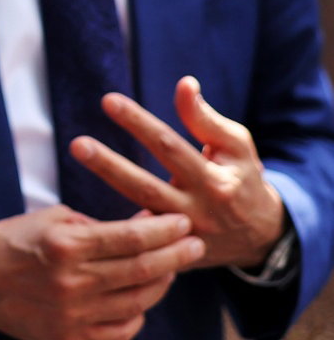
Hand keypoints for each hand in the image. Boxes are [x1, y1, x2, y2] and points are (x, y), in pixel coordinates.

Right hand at [0, 205, 201, 339]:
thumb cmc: (15, 241)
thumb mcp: (52, 218)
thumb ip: (96, 225)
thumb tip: (140, 223)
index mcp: (66, 245)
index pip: (130, 237)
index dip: (162, 229)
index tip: (181, 221)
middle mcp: (74, 281)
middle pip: (142, 270)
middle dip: (175, 255)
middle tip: (195, 244)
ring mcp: (75, 313)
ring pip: (138, 302)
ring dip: (162, 283)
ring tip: (171, 267)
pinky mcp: (72, 337)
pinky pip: (121, 332)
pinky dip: (138, 315)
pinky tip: (142, 299)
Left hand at [70, 76, 287, 270]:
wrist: (262, 238)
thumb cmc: (243, 179)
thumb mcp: (236, 146)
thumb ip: (205, 118)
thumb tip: (184, 83)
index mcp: (214, 182)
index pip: (169, 148)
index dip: (139, 123)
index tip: (108, 101)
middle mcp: (197, 212)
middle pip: (147, 187)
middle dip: (110, 166)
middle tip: (78, 144)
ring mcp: (182, 238)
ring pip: (138, 212)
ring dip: (106, 191)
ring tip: (79, 162)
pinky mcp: (173, 255)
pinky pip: (139, 243)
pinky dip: (113, 230)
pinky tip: (81, 215)